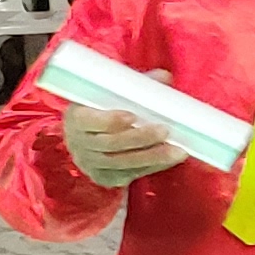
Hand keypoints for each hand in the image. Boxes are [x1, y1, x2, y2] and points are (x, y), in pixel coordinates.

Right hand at [62, 87, 184, 188]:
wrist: (90, 135)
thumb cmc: (105, 109)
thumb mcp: (112, 94)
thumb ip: (135, 85)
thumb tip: (164, 77)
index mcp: (77, 117)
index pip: (88, 121)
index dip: (109, 120)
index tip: (132, 116)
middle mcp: (79, 143)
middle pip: (110, 143)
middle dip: (140, 138)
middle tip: (165, 131)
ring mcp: (91, 163)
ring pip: (122, 162)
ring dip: (153, 157)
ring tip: (178, 151)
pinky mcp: (105, 177)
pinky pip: (130, 174)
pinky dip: (153, 166)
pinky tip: (170, 159)